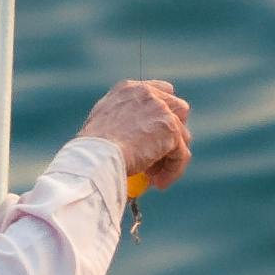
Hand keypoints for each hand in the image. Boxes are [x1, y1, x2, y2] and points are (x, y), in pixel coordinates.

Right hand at [82, 78, 190, 192]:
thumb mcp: (103, 125)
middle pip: (178, 109)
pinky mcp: (171, 130)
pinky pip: (181, 154)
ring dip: (171, 157)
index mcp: (129, 90)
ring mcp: (161, 110)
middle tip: (159, 159)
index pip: (161, 91)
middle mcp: (148, 94)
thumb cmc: (92, 148)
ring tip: (154, 177)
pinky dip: (173, 171)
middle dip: (173, 134)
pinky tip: (159, 184)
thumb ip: (122, 123)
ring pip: (182, 135)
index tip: (160, 134)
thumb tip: (136, 142)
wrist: (97, 155)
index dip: (164, 113)